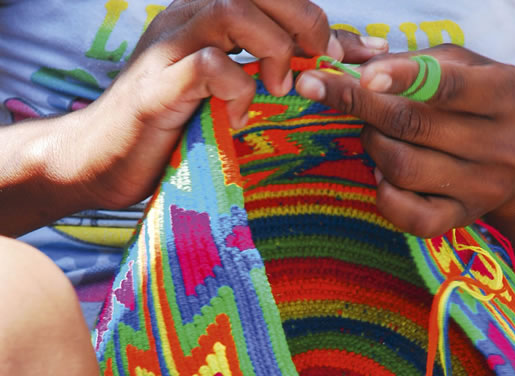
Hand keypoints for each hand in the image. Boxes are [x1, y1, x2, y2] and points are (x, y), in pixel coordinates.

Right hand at [71, 0, 387, 210]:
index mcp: (207, 19)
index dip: (319, 18)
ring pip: (230, 9)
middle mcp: (187, 19)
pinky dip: (236, 86)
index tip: (354, 54)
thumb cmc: (173, 129)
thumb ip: (272, 72)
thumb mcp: (229, 94)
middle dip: (303, 19)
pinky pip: (207, 64)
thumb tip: (338, 63)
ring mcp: (169, 49)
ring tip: (279, 89)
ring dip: (271, 47)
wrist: (99, 159)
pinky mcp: (157, 87)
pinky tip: (239, 113)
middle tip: (317, 62)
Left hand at [296, 45, 514, 237]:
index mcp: (508, 95)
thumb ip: (412, 63)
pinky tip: (382, 174)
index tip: (359, 77)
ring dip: (372, 146)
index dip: (399, 79)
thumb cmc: (479, 100)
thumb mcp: (461, 65)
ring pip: (403, 168)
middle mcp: (503, 145)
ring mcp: (485, 188)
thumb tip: (349, 68)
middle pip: (413, 126)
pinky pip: (411, 216)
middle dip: (362, 107)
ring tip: (376, 133)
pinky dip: (383, 194)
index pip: (446, 86)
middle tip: (335, 93)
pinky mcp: (463, 218)